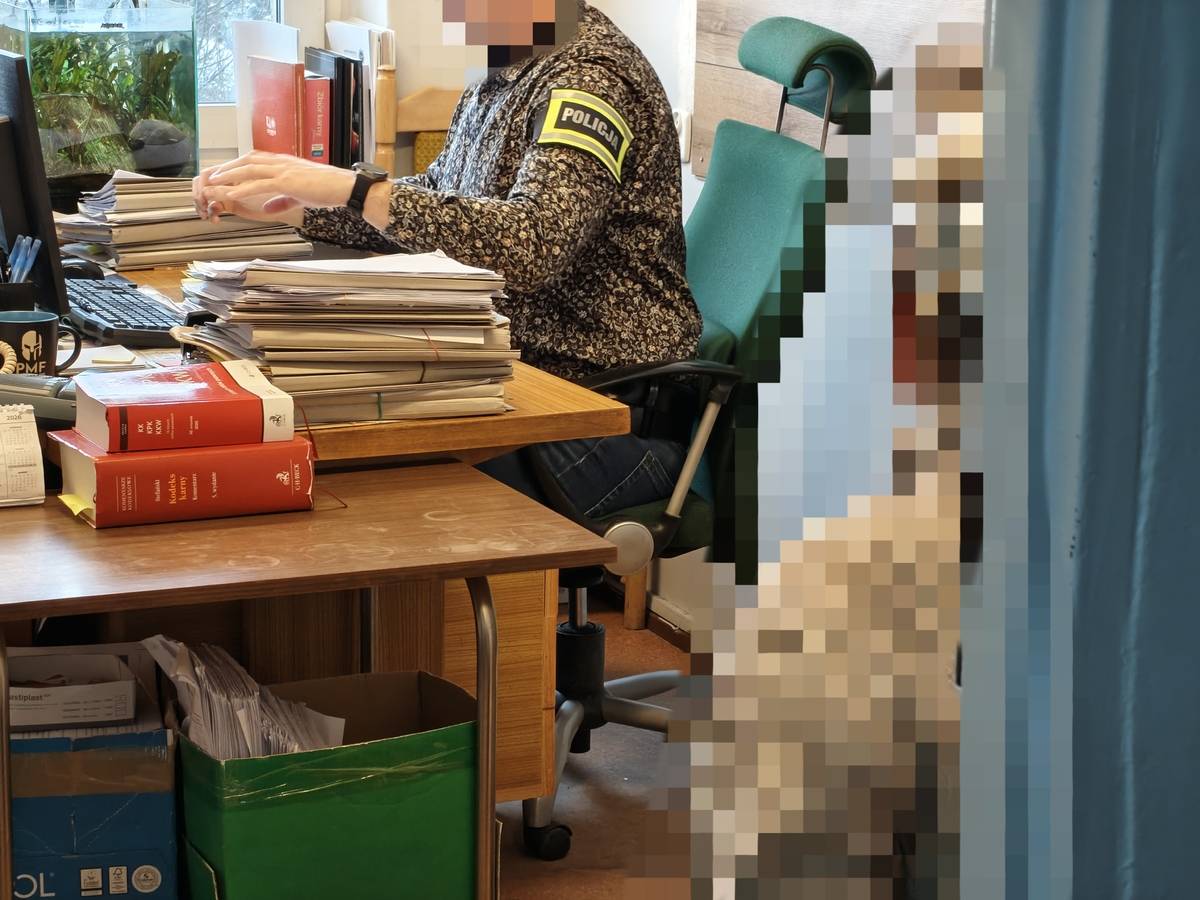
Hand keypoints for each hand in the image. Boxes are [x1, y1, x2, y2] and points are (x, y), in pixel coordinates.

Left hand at [197, 151, 358, 220]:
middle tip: (213, 175)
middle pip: (247, 160)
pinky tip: (232, 193)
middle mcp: (282, 162)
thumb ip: (282, 200)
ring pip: (250, 169)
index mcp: (285, 163)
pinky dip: (244, 188)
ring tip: (216, 182)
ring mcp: (284, 170)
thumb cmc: (328, 189)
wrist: (344, 187)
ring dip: (230, 175)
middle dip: (229, 167)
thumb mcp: (300, 196)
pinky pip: (260, 184)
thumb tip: (268, 207)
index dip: (238, 164)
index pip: (255, 159)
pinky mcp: (287, 181)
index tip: (225, 171)